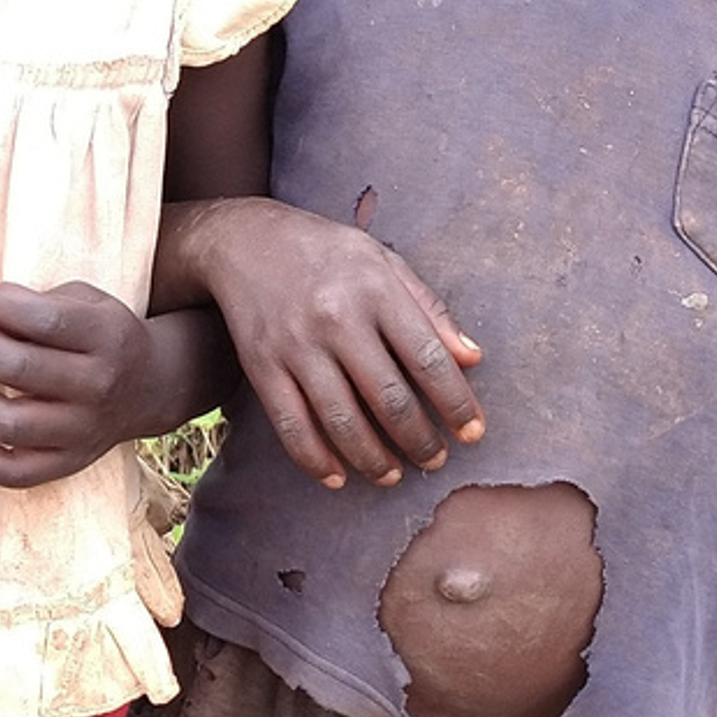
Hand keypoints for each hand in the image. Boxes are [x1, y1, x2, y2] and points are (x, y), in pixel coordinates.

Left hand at [0, 282, 164, 487]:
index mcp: (108, 337)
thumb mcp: (86, 302)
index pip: (43, 319)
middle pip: (17, 367)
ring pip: (7, 424)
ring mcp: (83, 431)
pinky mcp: (68, 463)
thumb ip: (37, 302)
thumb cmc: (101, 336)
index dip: (0, 304)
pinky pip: (10, 472)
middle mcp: (99, 386)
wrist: (151, 388)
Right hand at [166, 198, 483, 489]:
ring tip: (394, 476)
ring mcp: (296, 346)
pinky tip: (338, 476)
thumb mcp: (384, 262)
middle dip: (419, 440)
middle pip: (388, 398)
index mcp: (376, 289)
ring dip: (373, 459)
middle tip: (435, 461)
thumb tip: (473, 359)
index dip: (456, 403)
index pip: (428, 359)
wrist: (243, 240)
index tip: (473, 433)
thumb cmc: (327, 253)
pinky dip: (316, 460)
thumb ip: (429, 309)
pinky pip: (292, 426)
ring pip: (342, 421)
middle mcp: (337, 319)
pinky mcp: (261, 366)